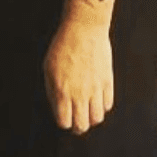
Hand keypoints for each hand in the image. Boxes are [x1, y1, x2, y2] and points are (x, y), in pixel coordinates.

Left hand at [43, 17, 113, 134]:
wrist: (84, 29)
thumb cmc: (63, 46)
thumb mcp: (48, 68)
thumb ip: (51, 90)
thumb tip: (57, 107)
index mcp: (62, 90)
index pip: (64, 122)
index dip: (63, 122)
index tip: (63, 117)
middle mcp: (79, 93)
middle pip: (82, 126)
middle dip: (77, 126)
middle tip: (76, 119)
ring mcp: (95, 89)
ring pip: (97, 119)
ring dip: (90, 118)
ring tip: (86, 110)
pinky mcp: (108, 82)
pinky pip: (107, 105)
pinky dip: (101, 106)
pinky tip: (96, 99)